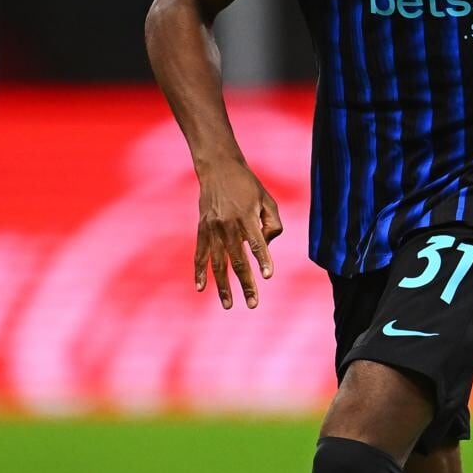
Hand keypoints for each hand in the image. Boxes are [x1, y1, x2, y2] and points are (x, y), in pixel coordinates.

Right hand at [194, 160, 282, 307]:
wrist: (218, 167)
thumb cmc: (248, 185)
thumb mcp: (268, 199)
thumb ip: (273, 224)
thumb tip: (266, 247)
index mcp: (246, 216)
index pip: (256, 242)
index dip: (263, 259)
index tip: (268, 276)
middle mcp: (228, 224)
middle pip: (237, 259)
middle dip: (246, 283)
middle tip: (253, 304)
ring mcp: (212, 228)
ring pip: (218, 263)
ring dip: (223, 286)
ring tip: (229, 305)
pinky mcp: (202, 229)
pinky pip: (200, 254)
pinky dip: (199, 271)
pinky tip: (201, 288)